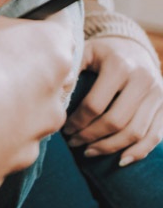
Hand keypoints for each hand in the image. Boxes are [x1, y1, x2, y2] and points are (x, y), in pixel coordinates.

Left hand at [63, 36, 162, 165]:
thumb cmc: (101, 53)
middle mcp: (143, 80)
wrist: (133, 48)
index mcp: (119, 66)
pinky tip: (121, 159)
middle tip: (73, 142)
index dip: (78, 121)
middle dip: (91, 136)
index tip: (65, 128)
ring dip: (111, 147)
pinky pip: (155, 136)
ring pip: (136, 132)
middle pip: (116, 121)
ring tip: (89, 152)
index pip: (95, 104)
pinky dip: (139, 152)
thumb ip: (70, 70)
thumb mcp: (84, 52)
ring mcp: (158, 95)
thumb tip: (55, 93)